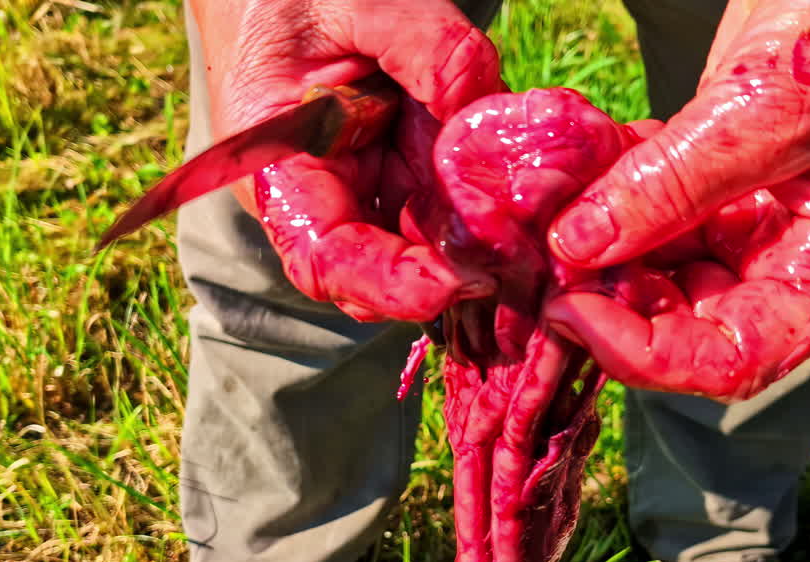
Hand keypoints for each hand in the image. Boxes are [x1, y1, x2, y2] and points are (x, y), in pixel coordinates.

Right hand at [191, 0, 502, 321]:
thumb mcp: (358, 0)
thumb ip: (426, 46)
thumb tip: (483, 107)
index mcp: (281, 168)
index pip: (325, 259)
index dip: (389, 285)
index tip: (456, 280)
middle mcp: (323, 196)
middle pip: (384, 273)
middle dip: (450, 273)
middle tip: (516, 255)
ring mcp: (368, 189)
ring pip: (426, 246)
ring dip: (478, 243)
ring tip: (528, 221)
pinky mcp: (404, 176)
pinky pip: (449, 208)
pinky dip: (489, 207)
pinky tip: (525, 187)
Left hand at [543, 0, 809, 400]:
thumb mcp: (778, 104)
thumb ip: (679, 180)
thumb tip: (578, 247)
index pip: (737, 357)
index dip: (651, 354)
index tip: (574, 313)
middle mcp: (786, 252)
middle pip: (684, 318)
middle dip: (608, 300)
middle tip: (539, 266)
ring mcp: (747, 209)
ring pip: (654, 262)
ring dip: (594, 248)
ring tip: (537, 221)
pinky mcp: (711, 164)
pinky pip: (643, 199)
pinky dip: (600, 192)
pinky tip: (561, 176)